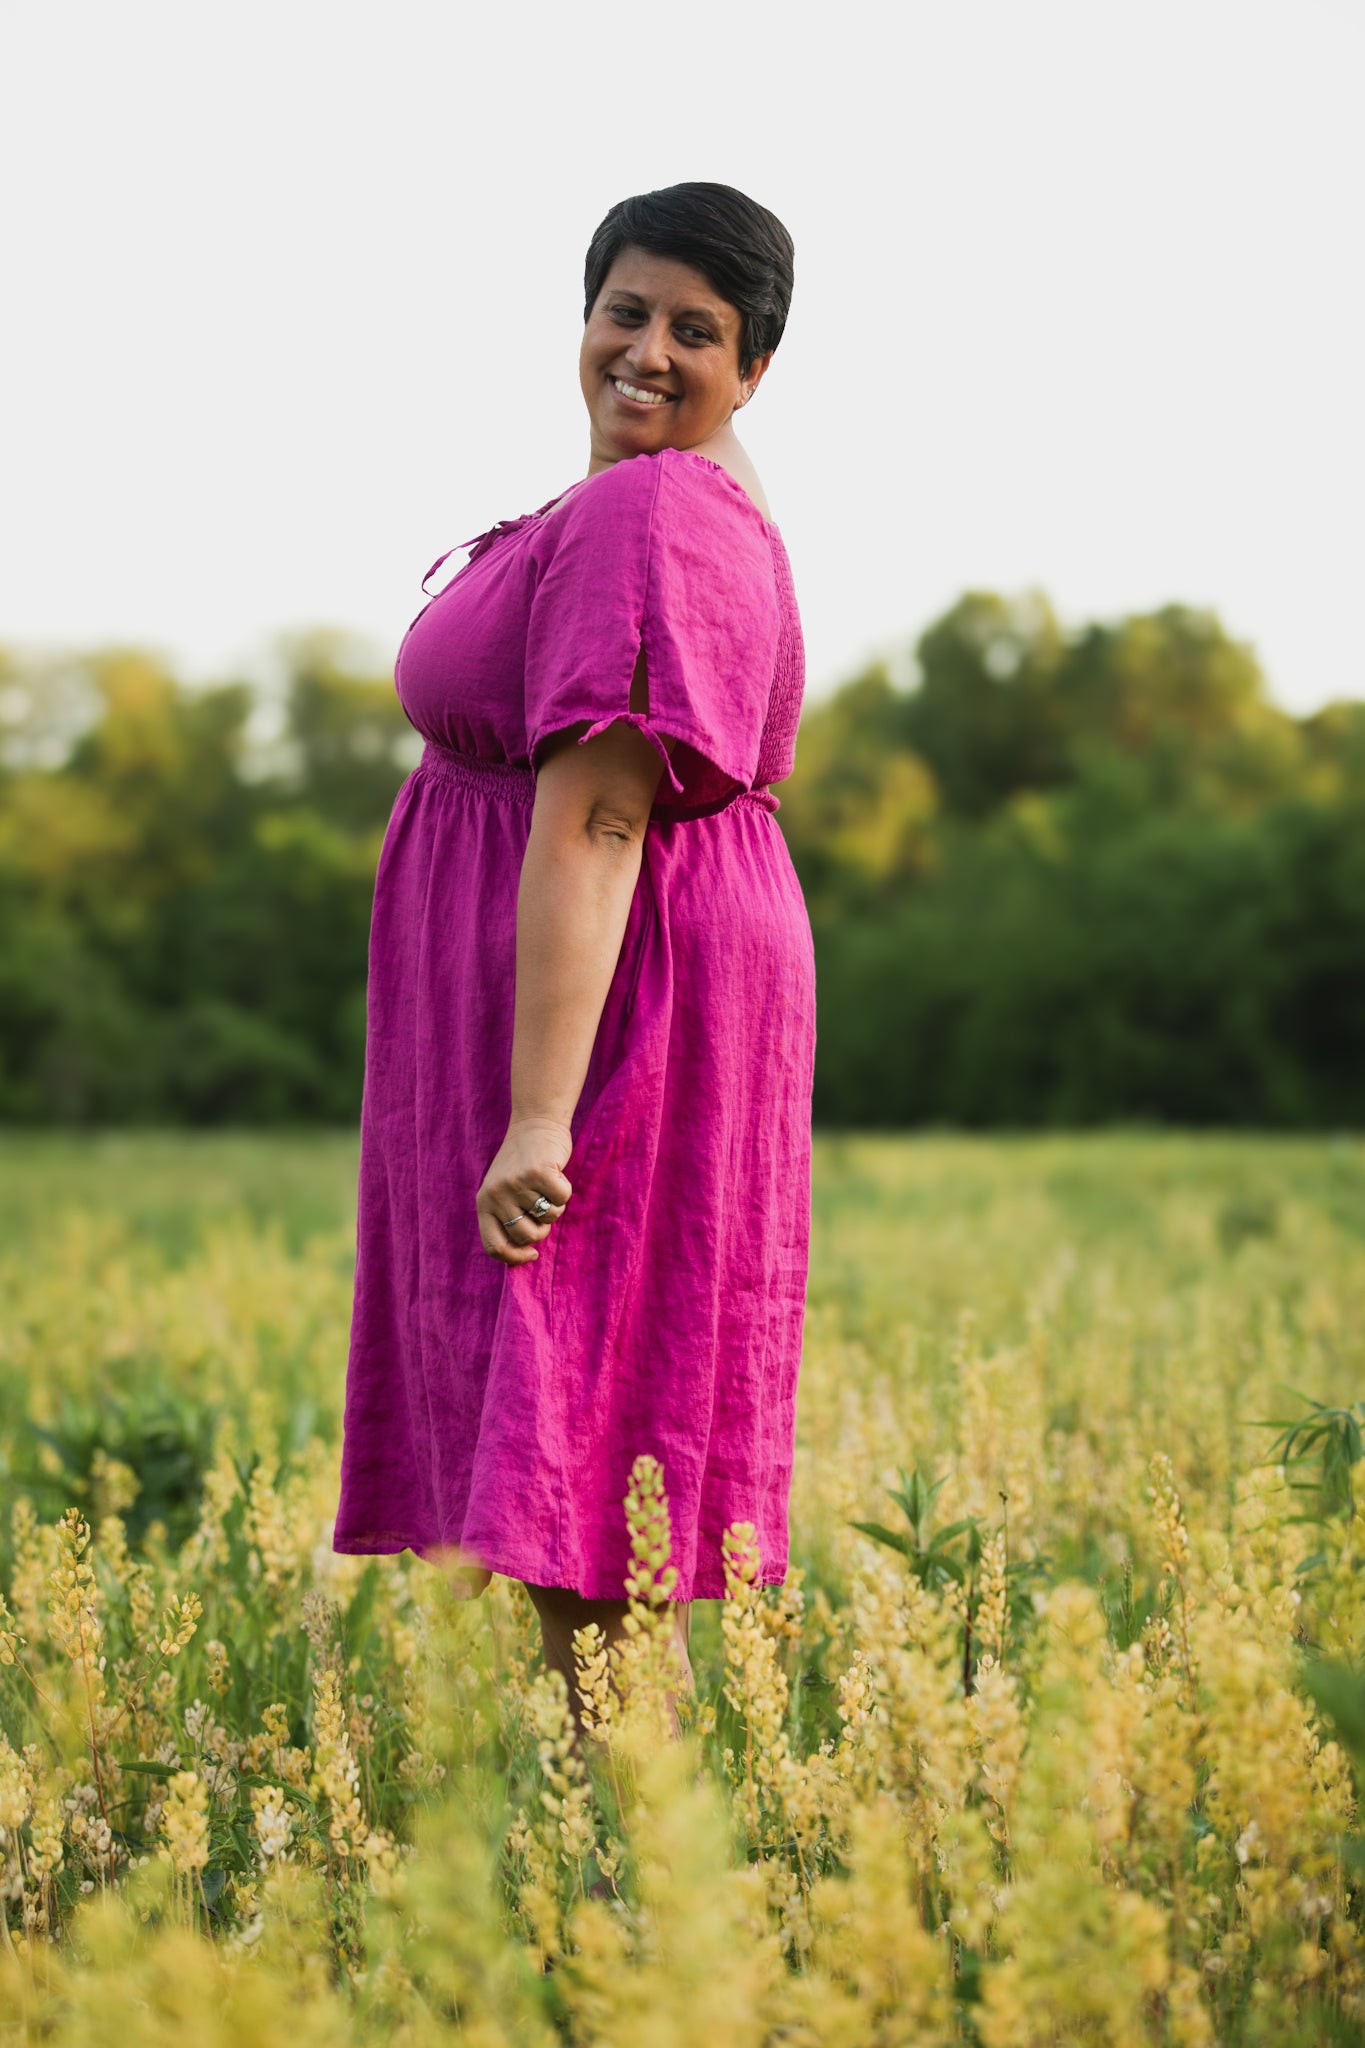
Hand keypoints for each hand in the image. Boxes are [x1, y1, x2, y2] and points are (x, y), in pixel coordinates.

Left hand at [477, 1116, 573, 1265]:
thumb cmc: (522, 1163)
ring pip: (549, 1217)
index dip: (515, 1257)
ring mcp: (517, 1183)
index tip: (532, 1254)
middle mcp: (497, 1194)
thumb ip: (507, 1217)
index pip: (494, 1246)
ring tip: (546, 1185)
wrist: (534, 1123)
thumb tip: (523, 1253)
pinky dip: (564, 1190)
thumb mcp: (504, 1191)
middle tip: (543, 1208)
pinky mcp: (538, 1172)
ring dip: (555, 1205)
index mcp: (484, 1203)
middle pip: (526, 1236)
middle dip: (542, 1228)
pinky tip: (555, 1174)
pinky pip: (561, 1198)